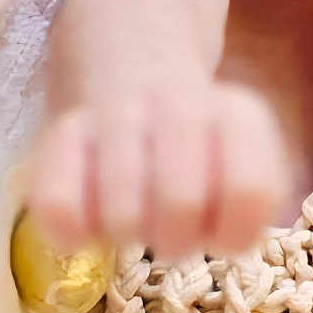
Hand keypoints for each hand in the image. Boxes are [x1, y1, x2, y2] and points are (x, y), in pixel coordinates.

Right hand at [27, 80, 289, 257]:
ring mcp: (117, 115)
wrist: (133, 74)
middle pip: (181, 207)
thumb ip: (253, 201)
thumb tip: (234, 235)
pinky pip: (59, 209)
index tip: (219, 223)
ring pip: (123, 215)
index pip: (249, 193)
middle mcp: (180, 106)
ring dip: (128, 231)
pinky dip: (74, 230)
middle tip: (170, 225)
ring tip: (133, 208)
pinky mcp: (59, 134)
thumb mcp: (244, 162)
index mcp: (237, 114)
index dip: (232, 230)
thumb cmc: (196, 148)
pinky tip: (90, 209)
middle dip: (176, 238)